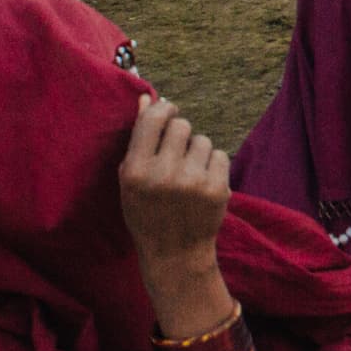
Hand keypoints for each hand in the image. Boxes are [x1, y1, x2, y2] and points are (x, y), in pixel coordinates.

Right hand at [120, 95, 236, 335]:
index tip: (168, 110)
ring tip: (187, 175)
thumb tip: (147, 98)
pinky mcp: (218, 188)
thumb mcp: (130, 179)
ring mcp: (193, 181)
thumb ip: (138, 139)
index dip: (163, 108)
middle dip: (179, 134)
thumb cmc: (147, 211)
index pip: (153, 118)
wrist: (174, 253)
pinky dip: (212, 165)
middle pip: (181, 125)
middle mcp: (164, 174)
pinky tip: (201, 184)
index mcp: (135, 171)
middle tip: (174, 154)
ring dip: (197, 151)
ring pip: (203, 139)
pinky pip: (219, 155)